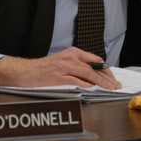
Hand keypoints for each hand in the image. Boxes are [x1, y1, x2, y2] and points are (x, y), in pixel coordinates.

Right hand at [0, 47, 119, 89]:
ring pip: (88, 74)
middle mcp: (70, 57)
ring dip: (101, 82)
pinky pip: (76, 80)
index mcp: (73, 52)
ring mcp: (64, 67)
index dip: (106, 70)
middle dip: (107, 77)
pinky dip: (86, 84)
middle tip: (115, 84)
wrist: (25, 71)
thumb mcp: (64, 61)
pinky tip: (93, 87)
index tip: (113, 77)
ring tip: (109, 88)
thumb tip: (94, 76)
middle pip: (94, 67)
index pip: (95, 60)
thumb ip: (78, 66)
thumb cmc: (44, 68)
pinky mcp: (58, 76)